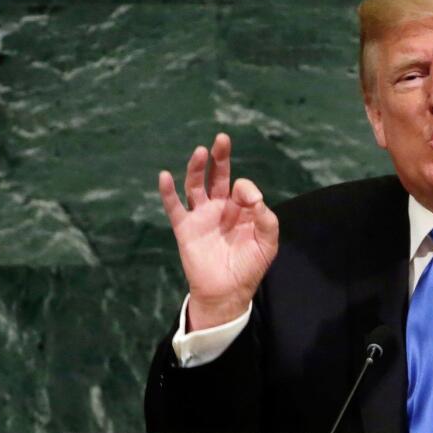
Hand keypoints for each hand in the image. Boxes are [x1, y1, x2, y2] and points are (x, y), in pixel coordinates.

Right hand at [159, 133, 278, 329]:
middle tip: (221, 139)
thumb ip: (266, 218)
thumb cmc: (249, 267)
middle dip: (220, 157)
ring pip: (196, 185)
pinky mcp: (185, 228)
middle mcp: (220, 208)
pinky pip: (174, 207)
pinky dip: (167, 192)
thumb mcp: (267, 243)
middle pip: (217, 176)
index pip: (241, 187)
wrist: (227, 292)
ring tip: (200, 151)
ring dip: (196, 168)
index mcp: (241, 209)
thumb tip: (253, 196)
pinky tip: (164, 176)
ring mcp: (201, 216)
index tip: (251, 201)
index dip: (246, 189)